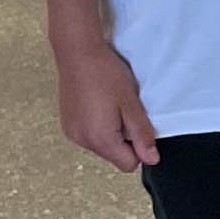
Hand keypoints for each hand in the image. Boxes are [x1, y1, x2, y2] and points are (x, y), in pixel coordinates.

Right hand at [53, 36, 160, 171]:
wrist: (77, 54)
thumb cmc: (106, 74)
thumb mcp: (131, 104)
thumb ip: (142, 134)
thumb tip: (152, 159)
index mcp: (100, 139)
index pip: (128, 164)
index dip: (140, 148)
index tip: (140, 126)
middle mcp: (82, 141)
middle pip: (114, 156)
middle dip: (125, 140)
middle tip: (125, 111)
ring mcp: (72, 133)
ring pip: (102, 146)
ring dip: (112, 133)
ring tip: (112, 106)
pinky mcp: (67, 125)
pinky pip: (89, 136)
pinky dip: (99, 127)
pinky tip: (100, 105)